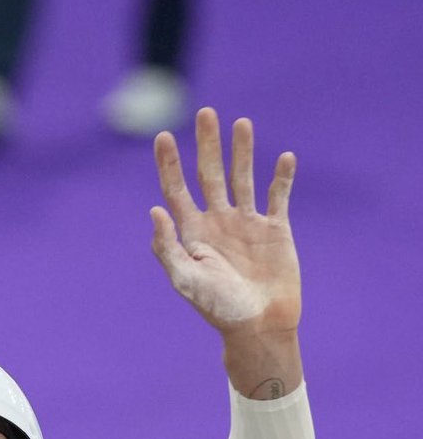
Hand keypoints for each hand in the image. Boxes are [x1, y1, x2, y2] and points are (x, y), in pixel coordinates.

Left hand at [150, 108, 298, 338]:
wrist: (258, 325)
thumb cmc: (218, 308)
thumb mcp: (186, 281)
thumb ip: (167, 248)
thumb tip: (154, 210)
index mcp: (193, 234)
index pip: (177, 191)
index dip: (169, 165)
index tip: (163, 136)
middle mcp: (218, 223)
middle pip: (209, 175)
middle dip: (207, 145)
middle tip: (205, 112)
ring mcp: (247, 224)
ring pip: (243, 178)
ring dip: (242, 151)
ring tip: (241, 123)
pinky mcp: (275, 229)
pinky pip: (278, 196)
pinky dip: (281, 177)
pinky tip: (283, 157)